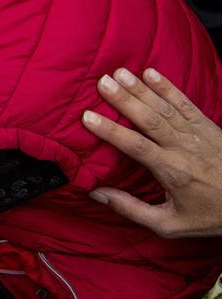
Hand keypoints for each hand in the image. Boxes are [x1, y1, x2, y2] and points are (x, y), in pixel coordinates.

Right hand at [84, 68, 221, 237]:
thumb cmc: (209, 215)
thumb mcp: (170, 225)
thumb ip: (132, 210)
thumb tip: (96, 193)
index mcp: (173, 172)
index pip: (137, 147)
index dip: (111, 131)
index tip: (88, 117)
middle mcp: (185, 149)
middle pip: (151, 120)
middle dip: (125, 100)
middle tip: (102, 82)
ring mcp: (199, 135)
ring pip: (166, 108)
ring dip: (142, 89)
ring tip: (119, 73)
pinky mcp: (209, 127)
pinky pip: (186, 104)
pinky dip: (169, 87)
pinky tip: (151, 73)